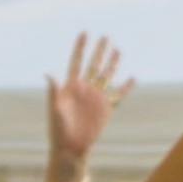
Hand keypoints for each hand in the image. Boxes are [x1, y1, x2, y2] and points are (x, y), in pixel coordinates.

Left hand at [47, 33, 131, 165]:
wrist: (70, 148)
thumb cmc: (57, 130)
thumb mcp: (54, 110)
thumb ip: (53, 91)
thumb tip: (49, 74)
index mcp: (71, 87)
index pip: (76, 62)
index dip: (80, 48)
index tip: (84, 33)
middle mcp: (85, 89)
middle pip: (94, 65)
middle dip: (99, 51)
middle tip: (105, 36)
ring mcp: (96, 98)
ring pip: (107, 76)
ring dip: (112, 63)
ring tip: (118, 50)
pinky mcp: (106, 109)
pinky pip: (119, 96)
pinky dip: (126, 87)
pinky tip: (133, 78)